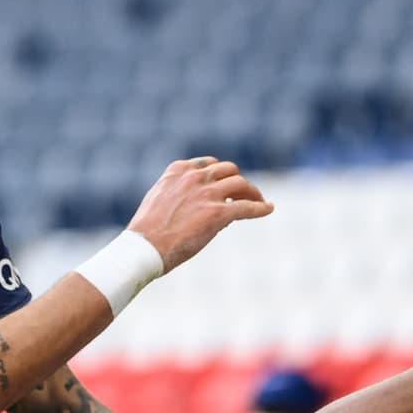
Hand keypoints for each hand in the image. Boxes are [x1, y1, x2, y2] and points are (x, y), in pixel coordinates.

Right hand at [128, 157, 272, 272]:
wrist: (143, 248)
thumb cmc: (147, 232)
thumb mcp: (160, 200)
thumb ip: (178, 193)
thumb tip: (201, 204)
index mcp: (178, 170)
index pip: (208, 165)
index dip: (219, 176)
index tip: (224, 185)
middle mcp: (195, 177)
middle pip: (228, 170)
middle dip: (238, 181)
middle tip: (245, 194)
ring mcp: (208, 194)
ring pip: (240, 184)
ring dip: (252, 192)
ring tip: (259, 201)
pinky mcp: (218, 213)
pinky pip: (248, 207)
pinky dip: (261, 208)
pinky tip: (268, 209)